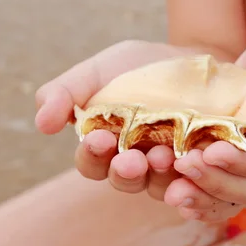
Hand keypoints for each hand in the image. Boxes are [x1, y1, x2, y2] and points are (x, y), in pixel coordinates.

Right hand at [35, 40, 187, 195]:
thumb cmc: (142, 66)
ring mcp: (171, 167)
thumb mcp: (102, 70)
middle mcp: (136, 163)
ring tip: (165, 155)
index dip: (92, 155)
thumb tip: (42, 124)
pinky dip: (196, 181)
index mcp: (107, 145)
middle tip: (132, 158)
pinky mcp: (204, 167)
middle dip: (125, 172)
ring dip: (160, 176)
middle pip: (124, 181)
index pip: (91, 162)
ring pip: (161, 187)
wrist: (197, 58)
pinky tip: (197, 165)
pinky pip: (199, 186)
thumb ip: (67, 92)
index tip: (99, 138)